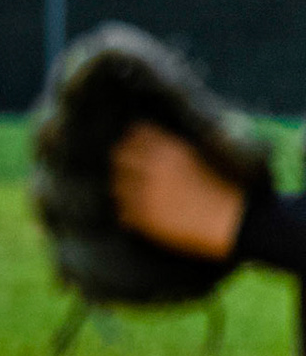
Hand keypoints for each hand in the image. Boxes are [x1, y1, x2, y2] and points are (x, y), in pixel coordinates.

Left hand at [111, 122, 246, 259]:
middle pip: (119, 156)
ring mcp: (144, 194)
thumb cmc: (230, 187)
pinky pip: (123, 212)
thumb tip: (159, 142)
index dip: (137, 140)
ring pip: (116, 185)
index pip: (136, 133)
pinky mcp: (144, 219)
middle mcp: (150, 168)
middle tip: (133, 170)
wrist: (239, 221)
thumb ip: (176, 146)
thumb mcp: (205, 154)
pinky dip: (130, 212)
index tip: (139, 146)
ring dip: (125, 188)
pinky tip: (142, 214)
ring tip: (136, 194)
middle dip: (125, 161)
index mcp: (168, 149)